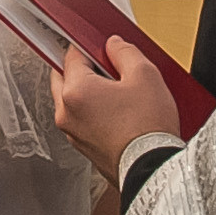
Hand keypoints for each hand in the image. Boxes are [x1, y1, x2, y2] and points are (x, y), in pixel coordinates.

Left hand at [47, 38, 179, 183]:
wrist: (152, 169)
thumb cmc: (148, 128)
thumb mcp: (145, 75)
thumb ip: (125, 53)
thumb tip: (114, 45)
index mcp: (75, 91)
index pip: (71, 56)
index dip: (89, 47)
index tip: (101, 47)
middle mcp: (66, 113)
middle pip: (63, 77)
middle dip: (81, 68)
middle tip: (106, 67)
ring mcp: (72, 133)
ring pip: (70, 101)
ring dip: (86, 91)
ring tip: (115, 90)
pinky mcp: (83, 147)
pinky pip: (81, 120)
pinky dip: (92, 112)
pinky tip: (116, 111)